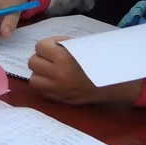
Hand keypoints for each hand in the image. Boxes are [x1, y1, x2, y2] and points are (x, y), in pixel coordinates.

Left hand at [26, 37, 142, 105]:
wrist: (113, 84)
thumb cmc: (99, 61)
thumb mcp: (82, 47)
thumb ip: (63, 45)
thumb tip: (49, 45)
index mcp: (64, 58)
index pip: (40, 47)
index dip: (48, 44)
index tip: (56, 46)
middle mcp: (58, 75)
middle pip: (33, 62)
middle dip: (42, 58)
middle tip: (53, 58)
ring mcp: (58, 89)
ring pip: (34, 79)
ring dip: (40, 73)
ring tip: (51, 70)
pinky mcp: (60, 99)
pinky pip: (41, 91)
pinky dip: (45, 85)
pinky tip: (54, 81)